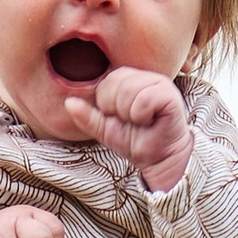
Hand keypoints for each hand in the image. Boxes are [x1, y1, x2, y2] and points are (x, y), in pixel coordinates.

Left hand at [59, 65, 192, 192]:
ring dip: (129, 114)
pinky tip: (149, 121)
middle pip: (115, 82)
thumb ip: (88, 116)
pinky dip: (141, 116)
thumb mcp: (105, 129)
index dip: (107, 104)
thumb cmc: (136, 141)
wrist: (158, 160)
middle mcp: (145, 77)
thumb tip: (68, 103)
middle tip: (131, 121)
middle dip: (116, 109)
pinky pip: (144, 99)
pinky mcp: (169, 95)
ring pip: (128, 91)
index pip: (107, 80)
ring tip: (141, 122)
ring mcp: (159, 84)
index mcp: (130, 80)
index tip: (120, 117)